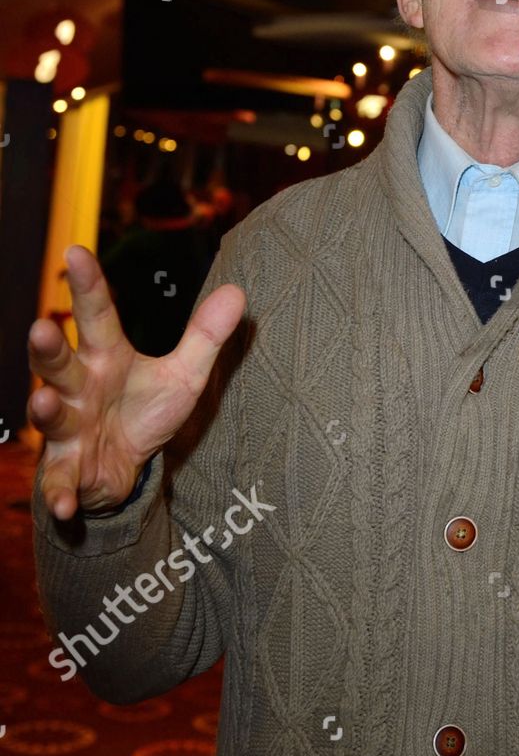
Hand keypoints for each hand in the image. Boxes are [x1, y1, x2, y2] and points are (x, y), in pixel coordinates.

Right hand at [27, 244, 245, 519]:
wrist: (123, 468)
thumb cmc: (142, 412)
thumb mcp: (182, 376)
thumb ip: (205, 337)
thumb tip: (238, 291)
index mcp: (105, 357)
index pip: (96, 315)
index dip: (87, 285)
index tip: (76, 251)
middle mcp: (78, 388)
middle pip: (58, 364)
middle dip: (48, 349)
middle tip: (42, 327)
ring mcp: (68, 430)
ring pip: (51, 416)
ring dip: (45, 411)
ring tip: (44, 403)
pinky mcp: (68, 471)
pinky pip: (59, 483)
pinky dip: (59, 493)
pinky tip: (63, 504)